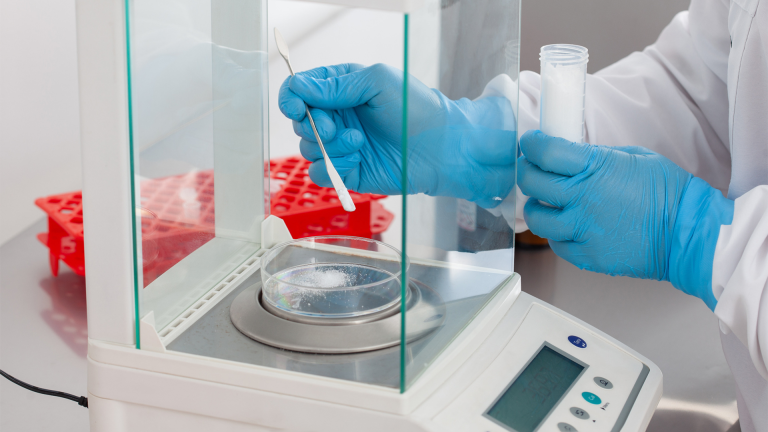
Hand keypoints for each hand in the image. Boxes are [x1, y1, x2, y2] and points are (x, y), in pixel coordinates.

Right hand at [278, 63, 516, 207]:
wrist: (444, 148)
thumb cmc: (419, 109)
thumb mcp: (378, 82)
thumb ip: (337, 84)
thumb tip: (299, 86)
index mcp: (343, 90)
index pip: (301, 91)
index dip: (292, 98)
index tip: (296, 107)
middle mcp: (340, 118)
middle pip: (300, 122)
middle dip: (311, 125)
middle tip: (334, 126)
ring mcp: (343, 147)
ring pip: (307, 149)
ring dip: (328, 147)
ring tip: (358, 143)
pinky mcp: (349, 173)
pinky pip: (320, 174)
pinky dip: (332, 169)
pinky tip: (356, 161)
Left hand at [517, 130, 733, 309]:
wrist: (689, 234)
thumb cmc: (670, 193)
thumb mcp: (634, 157)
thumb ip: (597, 156)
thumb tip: (572, 155)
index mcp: (594, 168)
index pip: (545, 152)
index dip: (532, 144)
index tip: (531, 143)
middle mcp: (582, 199)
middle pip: (532, 182)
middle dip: (527, 171)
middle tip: (533, 170)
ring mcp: (582, 229)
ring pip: (536, 217)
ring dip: (537, 206)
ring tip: (548, 202)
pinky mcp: (586, 255)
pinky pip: (555, 243)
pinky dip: (556, 233)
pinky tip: (568, 226)